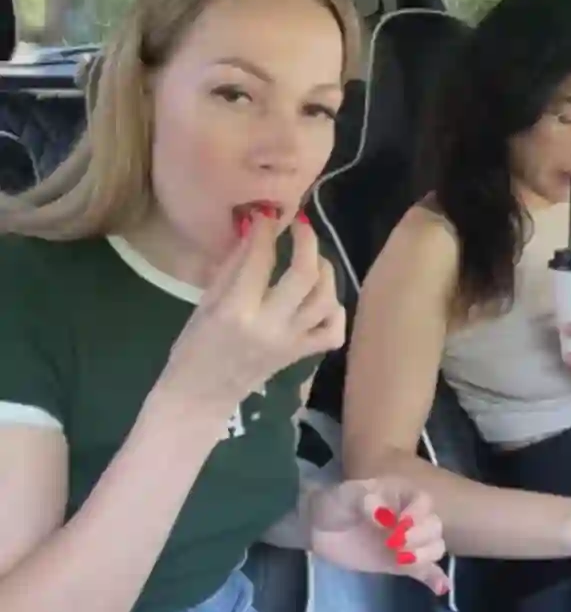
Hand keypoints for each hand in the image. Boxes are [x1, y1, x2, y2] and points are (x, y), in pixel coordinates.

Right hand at [155, 212, 345, 426]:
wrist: (200, 398)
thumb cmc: (193, 347)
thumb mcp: (206, 302)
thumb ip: (234, 265)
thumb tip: (255, 228)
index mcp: (236, 311)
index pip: (261, 258)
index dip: (266, 228)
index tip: (267, 213)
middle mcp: (269, 326)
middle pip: (305, 275)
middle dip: (307, 240)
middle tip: (299, 224)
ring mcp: (290, 343)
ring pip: (326, 300)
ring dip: (325, 271)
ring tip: (312, 258)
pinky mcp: (301, 356)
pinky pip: (333, 332)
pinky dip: (335, 310)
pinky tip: (322, 298)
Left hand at [309, 478, 449, 595]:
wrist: (319, 527)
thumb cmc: (336, 502)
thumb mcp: (347, 493)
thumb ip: (365, 500)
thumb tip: (383, 515)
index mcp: (399, 494)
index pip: (424, 501)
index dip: (417, 513)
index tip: (399, 525)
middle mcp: (408, 517)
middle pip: (434, 525)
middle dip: (421, 536)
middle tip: (395, 544)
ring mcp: (406, 542)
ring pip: (434, 547)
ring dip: (426, 556)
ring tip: (403, 560)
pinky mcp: (400, 564)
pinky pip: (425, 571)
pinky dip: (435, 579)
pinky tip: (441, 588)